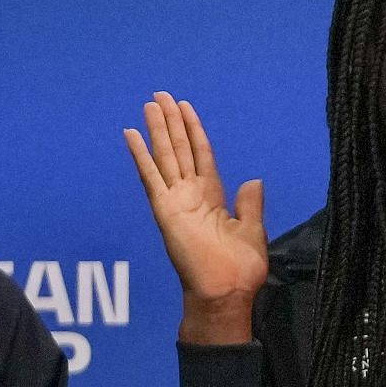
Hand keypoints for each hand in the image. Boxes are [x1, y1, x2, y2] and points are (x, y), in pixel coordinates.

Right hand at [124, 91, 266, 343]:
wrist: (225, 291)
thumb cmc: (240, 269)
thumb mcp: (253, 230)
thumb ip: (250, 204)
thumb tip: (254, 180)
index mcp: (212, 198)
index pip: (201, 155)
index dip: (194, 131)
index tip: (186, 108)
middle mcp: (191, 195)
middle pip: (180, 149)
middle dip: (172, 122)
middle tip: (161, 95)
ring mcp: (175, 201)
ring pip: (165, 156)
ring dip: (158, 129)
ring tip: (150, 104)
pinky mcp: (165, 209)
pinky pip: (151, 177)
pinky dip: (140, 156)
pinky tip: (131, 135)